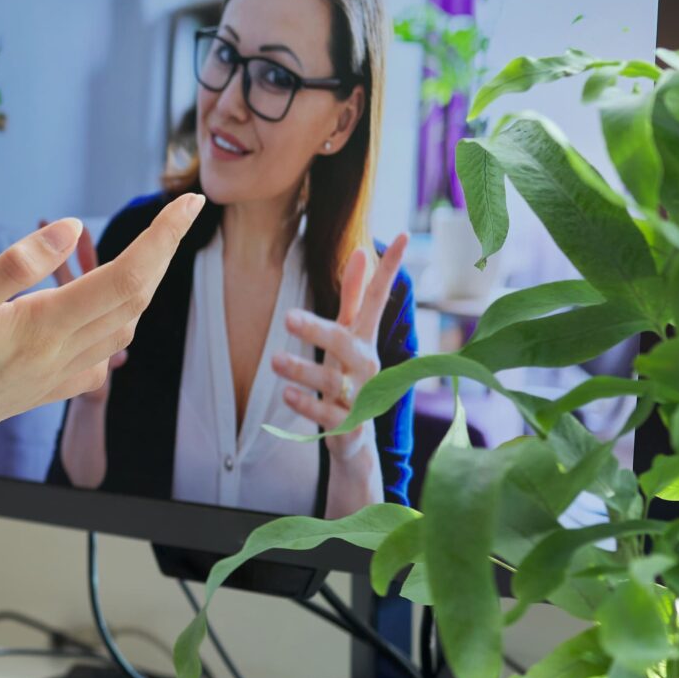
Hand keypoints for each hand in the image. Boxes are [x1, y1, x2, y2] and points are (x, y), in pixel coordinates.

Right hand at [0, 194, 204, 474]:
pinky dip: (110, 328)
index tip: (189, 203)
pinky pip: (94, 359)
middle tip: (177, 216)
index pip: (127, 277)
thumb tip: (70, 229)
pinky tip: (97, 318)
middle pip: (133, 301)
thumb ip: (13, 267)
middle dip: (162, 255)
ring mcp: (48, 379)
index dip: (163, 238)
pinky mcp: (34, 392)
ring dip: (141, 290)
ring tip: (144, 254)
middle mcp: (57, 357)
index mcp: (42, 329)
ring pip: (119, 330)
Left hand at [271, 231, 406, 498]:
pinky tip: (286, 395)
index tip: (405, 236)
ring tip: (273, 361)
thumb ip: (353, 298)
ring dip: (302, 371)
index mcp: (365, 341)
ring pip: (334, 382)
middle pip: (347, 343)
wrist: (355, 442)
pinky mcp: (350, 429)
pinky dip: (308, 405)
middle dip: (318, 329)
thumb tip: (362, 250)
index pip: (378, 300)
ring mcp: (361, 399)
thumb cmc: (349, 378)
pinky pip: (330, 417)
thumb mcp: (349, 338)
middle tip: (286, 317)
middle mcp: (368, 367)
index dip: (390, 270)